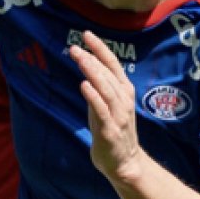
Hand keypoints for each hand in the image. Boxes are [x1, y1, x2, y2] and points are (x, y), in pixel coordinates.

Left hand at [69, 30, 143, 182]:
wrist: (124, 164)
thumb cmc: (113, 133)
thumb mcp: (106, 106)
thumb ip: (99, 89)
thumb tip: (87, 69)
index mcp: (124, 92)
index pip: (113, 64)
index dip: (100, 48)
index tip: (86, 34)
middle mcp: (123, 101)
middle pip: (108, 74)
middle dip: (91, 58)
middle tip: (75, 46)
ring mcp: (118, 115)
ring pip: (106, 89)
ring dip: (92, 72)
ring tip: (79, 58)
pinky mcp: (110, 130)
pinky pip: (102, 110)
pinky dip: (93, 96)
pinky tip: (84, 85)